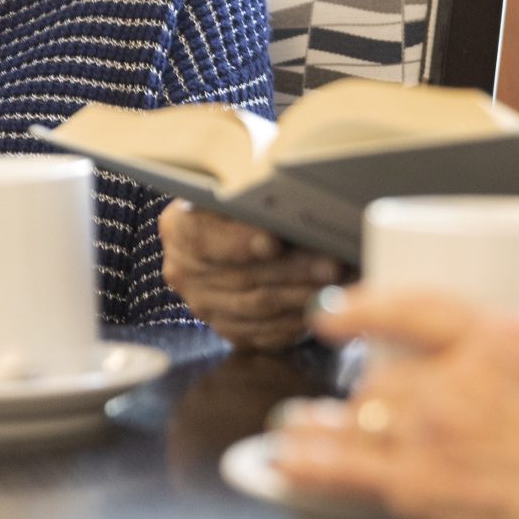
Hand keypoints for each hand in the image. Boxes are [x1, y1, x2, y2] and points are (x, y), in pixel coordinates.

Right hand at [160, 202, 346, 350]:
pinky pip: (265, 333)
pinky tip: (325, 304)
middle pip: (242, 276)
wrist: (235, 230)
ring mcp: (204, 305)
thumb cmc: (242, 200)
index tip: (274, 241)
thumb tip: (292, 202)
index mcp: (178, 228)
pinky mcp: (228, 329)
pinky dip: (298, 319)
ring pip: (259, 307)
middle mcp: (184, 271)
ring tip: (339, 282)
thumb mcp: (238, 185)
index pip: (203, 238)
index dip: (239, 241)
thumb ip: (252, 195)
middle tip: (332, 263)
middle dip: (293, 270)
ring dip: (304, 295)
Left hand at [273, 289, 518, 518]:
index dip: (367, 308)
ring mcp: (435, 428)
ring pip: (357, 421)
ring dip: (318, 430)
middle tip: (344, 406)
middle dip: (361, 397)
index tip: (339, 312)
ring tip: (292, 436)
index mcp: (512, 337)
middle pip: (386, 380)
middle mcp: (462, 374)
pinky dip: (305, 468)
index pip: (416, 309)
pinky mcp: (424, 486)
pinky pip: (344, 473)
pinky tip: (283, 468)